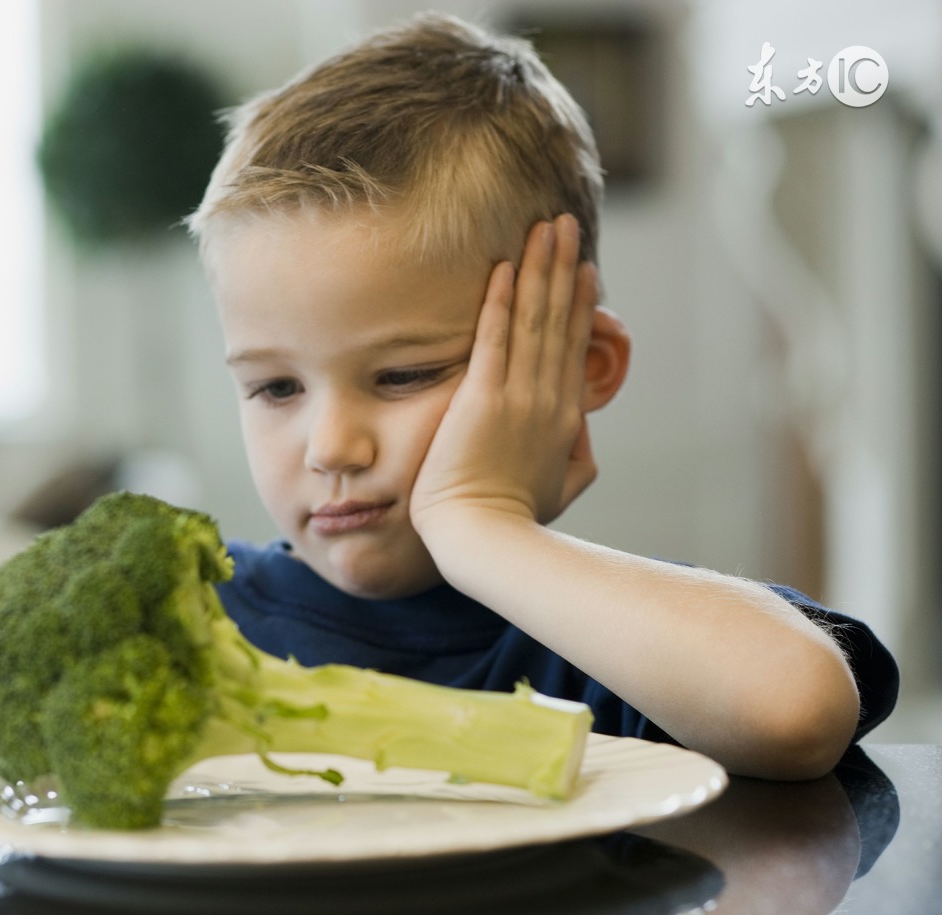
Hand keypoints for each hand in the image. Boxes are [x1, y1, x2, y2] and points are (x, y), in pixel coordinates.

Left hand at [410, 214, 598, 533]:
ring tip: (545, 228)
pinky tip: (504, 267)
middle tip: (566, 224)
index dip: (579, 303)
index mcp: (566, 417)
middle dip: (563, 267)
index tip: (584, 268)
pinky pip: (493, 338)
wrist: (484, 538)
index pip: (574, 347)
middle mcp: (548, 397)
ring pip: (533, 319)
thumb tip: (581, 430)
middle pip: (559, 319)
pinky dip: (499, 301)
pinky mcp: (483, 398)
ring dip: (539, 269)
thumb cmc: (516, 518)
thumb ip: (577, 454)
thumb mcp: (563, 487)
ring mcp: (518, 395)